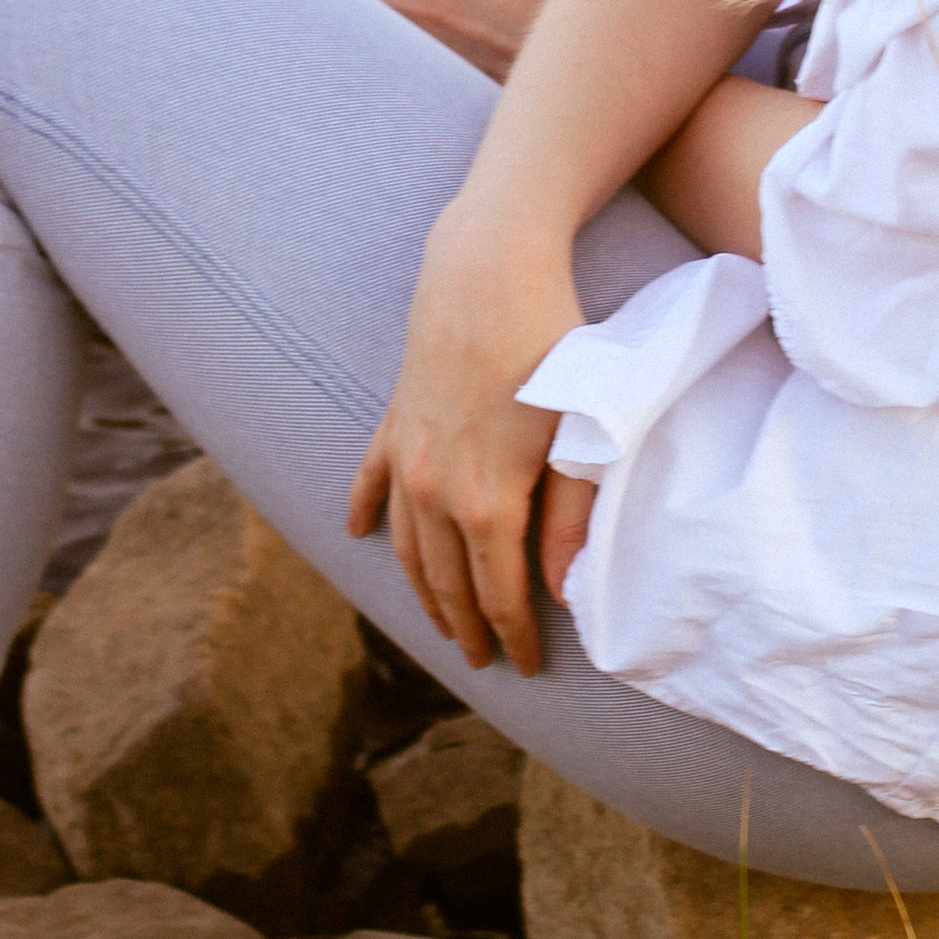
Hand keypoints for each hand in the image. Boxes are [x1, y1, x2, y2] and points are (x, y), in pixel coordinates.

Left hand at [275, 0, 567, 80]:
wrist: (617, 85)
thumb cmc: (584, 8)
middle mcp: (429, 5)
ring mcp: (430, 57)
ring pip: (346, 35)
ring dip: (301, 25)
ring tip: (249, 20)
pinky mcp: (438, 98)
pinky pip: (376, 79)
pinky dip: (340, 70)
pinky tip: (309, 77)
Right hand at [347, 204, 585, 674]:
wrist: (488, 270)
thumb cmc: (549, 347)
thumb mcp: (578, 439)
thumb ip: (570, 519)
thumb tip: (565, 591)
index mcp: (486, 503)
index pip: (498, 595)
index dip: (513, 637)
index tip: (525, 668)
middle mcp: (435, 491)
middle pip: (446, 582)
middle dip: (466, 627)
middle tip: (482, 659)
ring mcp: (407, 457)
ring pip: (407, 546)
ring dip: (423, 588)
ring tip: (441, 620)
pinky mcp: (395, 419)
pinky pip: (370, 480)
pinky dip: (365, 512)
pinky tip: (359, 533)